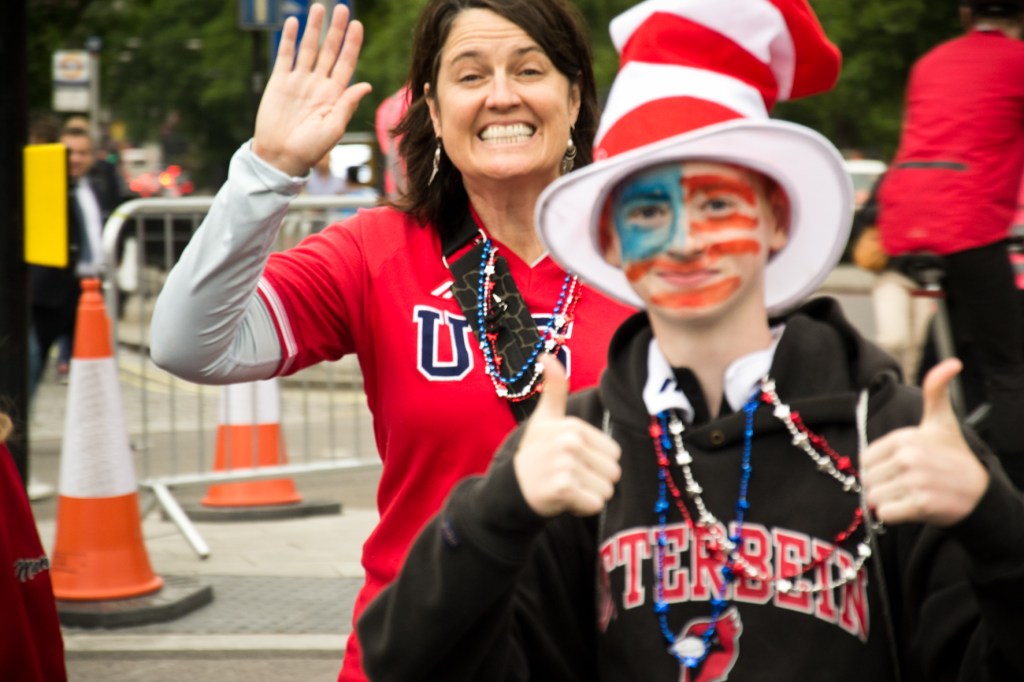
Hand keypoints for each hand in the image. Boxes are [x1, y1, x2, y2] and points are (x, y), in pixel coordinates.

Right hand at [252, 4, 372, 175]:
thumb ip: (347, 105)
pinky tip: (292, 22)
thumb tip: (367, 84)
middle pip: (330, 51)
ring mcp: (299, 81)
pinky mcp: (280, 82)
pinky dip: (288, 39)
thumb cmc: (310, 149)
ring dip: (314, 29)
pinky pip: (285, 56)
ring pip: (308, 48)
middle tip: (342, 8)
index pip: (346, 64)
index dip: (352, 45)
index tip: (357, 25)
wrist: (280, 157)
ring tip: (318, 8)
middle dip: (336, 30)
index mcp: (335, 95)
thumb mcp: (333, 128)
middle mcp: (318, 84)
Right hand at [513, 355, 621, 516]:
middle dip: (594, 481)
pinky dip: (581, 508)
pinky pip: (595, 504)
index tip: (571, 461)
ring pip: (606, 491)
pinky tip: (562, 500)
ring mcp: (566, 465)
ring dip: (588, 496)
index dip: (596, 463)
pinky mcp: (563, 488)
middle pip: (613, 473)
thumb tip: (547, 355)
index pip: (614, 454)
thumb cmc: (534, 453)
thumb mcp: (544, 419)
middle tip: (568, 477)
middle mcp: (570, 442)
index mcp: (573, 426)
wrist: (511, 489)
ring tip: (565, 487)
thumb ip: (553, 389)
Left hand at [861, 359, 988, 526]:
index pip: (865, 460)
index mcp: (905, 438)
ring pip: (874, 498)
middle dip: (882, 485)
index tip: (899, 468)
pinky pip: (885, 514)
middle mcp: (908, 457)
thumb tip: (952, 362)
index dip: (878, 468)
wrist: (979, 493)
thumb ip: (936, 392)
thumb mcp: (942, 422)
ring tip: (910, 494)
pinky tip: (912, 507)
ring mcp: (916, 482)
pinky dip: (894, 515)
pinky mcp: (921, 505)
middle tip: (907, 483)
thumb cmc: (953, 456)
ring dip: (888, 502)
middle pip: (868, 480)